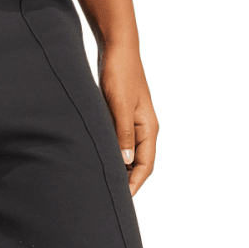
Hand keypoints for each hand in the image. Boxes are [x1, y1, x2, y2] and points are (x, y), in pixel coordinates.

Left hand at [98, 44, 157, 194]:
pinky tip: (99, 159)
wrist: (118, 48)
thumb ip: (123, 132)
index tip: (121, 199)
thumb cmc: (120, 73)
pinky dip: (113, 154)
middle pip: (139, 163)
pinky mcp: (123, 116)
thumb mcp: (119, 104)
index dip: (134, 184)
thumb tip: (126, 161)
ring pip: (130, 154)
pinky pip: (121, 142)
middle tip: (109, 197)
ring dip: (120, 169)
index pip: (146, 165)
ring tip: (102, 183)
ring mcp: (134, 122)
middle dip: (127, 181)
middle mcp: (144, 128)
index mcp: (148, 128)